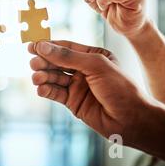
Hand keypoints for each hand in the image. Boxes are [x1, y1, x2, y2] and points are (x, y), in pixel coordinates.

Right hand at [28, 40, 150, 144]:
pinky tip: (41, 89)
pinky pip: (55, 93)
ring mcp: (78, 86)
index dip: (48, 46)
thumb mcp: (96, 66)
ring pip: (54, 78)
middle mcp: (84, 70)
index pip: (66, 48)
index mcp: (93, 56)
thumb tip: (43, 46)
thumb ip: (68, 57)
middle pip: (57, 62)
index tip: (32, 45)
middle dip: (43, 62)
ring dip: (43, 77)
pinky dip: (46, 90)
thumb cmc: (121, 88)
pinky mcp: (73, 102)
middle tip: (33, 63)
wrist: (132, 120)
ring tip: (36, 78)